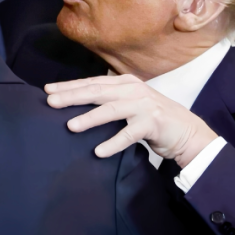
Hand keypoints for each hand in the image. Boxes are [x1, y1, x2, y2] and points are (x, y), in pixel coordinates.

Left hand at [44, 74, 217, 166]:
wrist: (187, 132)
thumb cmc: (153, 119)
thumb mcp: (130, 104)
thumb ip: (109, 100)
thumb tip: (76, 102)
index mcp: (125, 83)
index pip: (92, 83)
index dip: (69, 86)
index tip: (47, 90)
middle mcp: (133, 90)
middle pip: (97, 92)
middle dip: (72, 96)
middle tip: (50, 102)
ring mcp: (144, 105)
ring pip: (111, 110)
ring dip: (90, 118)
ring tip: (70, 126)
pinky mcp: (153, 123)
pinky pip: (129, 134)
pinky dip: (113, 143)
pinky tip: (99, 151)